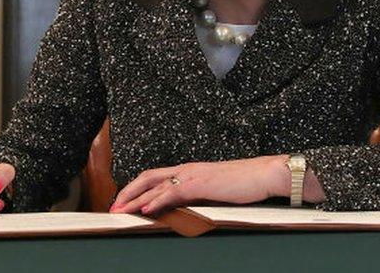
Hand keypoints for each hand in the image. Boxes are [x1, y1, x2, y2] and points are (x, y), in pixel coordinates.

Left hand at [108, 155, 288, 215]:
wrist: (265, 174)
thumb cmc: (246, 182)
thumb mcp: (217, 189)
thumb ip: (200, 195)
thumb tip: (188, 207)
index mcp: (190, 170)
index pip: (156, 176)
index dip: (138, 188)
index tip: (125, 201)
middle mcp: (187, 169)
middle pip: (148, 177)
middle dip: (128, 192)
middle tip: (113, 207)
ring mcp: (193, 175)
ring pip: (155, 185)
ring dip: (135, 199)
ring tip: (120, 211)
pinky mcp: (201, 184)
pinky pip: (172, 193)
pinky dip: (156, 201)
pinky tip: (145, 210)